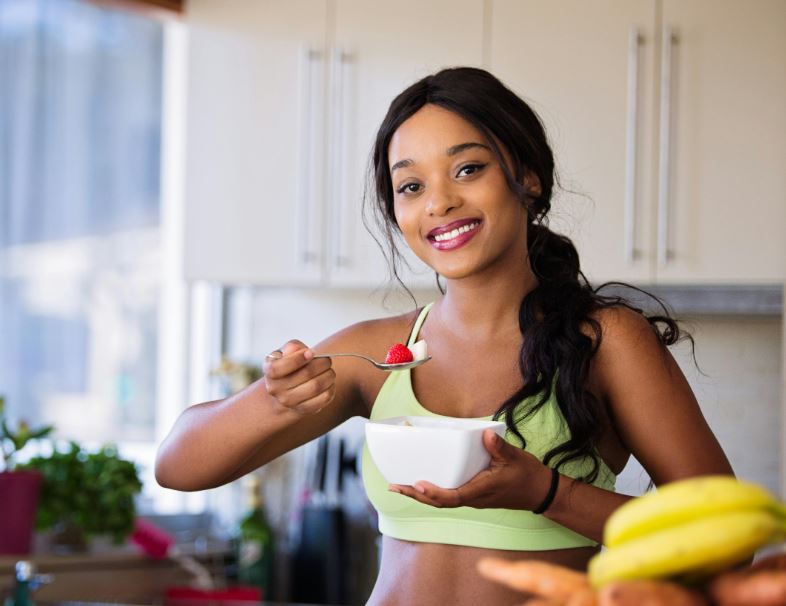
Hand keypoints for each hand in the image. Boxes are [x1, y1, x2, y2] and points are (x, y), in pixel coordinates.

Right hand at [263, 340, 335, 414]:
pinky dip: (331, 388)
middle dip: (322, 363)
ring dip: (329, 375)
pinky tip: (329, 383)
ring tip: (329, 371)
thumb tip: (303, 351)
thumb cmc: (288, 366)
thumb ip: (292, 347)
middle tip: (327, 360)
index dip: (297, 359)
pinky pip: (323, 398)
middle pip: (306, 374)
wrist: (284, 391)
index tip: (311, 352)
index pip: (280, 368)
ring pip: (316, 387)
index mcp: (270, 372)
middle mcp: (276, 389)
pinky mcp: (303, 409)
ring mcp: (288, 402)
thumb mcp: (285, 353)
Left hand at [388, 429, 554, 509]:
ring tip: (399, 486)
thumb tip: (485, 434)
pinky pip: (448, 496)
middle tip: (394, 486)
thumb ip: (498, 447)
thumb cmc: (526, 475)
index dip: (433, 493)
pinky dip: (432, 491)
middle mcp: (473, 498)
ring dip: (420, 495)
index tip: (417, 485)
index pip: (452, 497)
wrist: (540, 492)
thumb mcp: (514, 458)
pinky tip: (421, 483)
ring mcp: (472, 498)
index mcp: (480, 491)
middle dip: (415, 495)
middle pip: (439, 502)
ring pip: (441, 501)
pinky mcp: (473, 494)